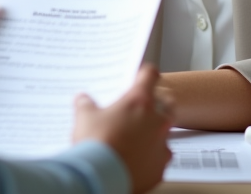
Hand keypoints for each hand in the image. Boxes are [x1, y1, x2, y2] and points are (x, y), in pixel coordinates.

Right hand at [71, 65, 173, 193]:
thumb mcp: (84, 117)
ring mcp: (161, 143)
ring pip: (166, 132)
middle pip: (167, 103)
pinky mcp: (160, 166)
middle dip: (158, 104)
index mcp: (139, 101)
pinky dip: (151, 156)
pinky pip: (161, 157)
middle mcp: (156, 120)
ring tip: (137, 137)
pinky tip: (138, 159)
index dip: (146, 74)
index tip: (144, 76)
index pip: (150, 76)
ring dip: (154, 131)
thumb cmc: (96, 145)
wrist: (101, 177)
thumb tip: (82, 100)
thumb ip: (85, 104)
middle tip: (143, 108)